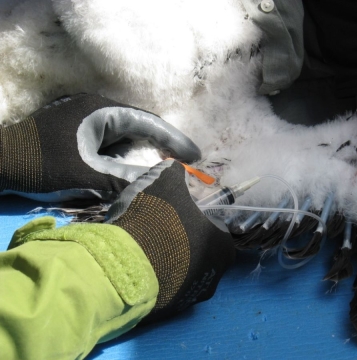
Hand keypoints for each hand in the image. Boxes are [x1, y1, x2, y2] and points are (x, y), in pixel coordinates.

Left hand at [0, 93, 200, 200]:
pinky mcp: (80, 133)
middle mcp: (98, 110)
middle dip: (163, 145)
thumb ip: (127, 179)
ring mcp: (88, 120)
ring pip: (127, 136)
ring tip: (168, 167)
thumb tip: (158, 186)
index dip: (174, 140)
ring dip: (145, 151)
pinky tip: (135, 170)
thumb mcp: (89, 174)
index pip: (149, 123)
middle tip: (187, 162)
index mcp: (103, 111)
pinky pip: (112, 143)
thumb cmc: (44, 164)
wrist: (1, 162)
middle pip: (141, 126)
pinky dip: (126, 156)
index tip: (196, 155)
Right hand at [106, 159, 234, 321]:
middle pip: (201, 254)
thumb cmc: (156, 221)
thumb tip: (175, 169)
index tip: (178, 214)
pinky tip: (138, 266)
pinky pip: (165, 289)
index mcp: (223, 248)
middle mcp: (214, 277)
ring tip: (145, 248)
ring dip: (170, 262)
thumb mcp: (165, 182)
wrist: (124, 265)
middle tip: (160, 230)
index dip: (197, 219)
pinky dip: (155, 278)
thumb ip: (175, 173)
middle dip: (184, 242)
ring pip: (184, 274)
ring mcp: (191, 298)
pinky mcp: (167, 312)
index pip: (215, 230)